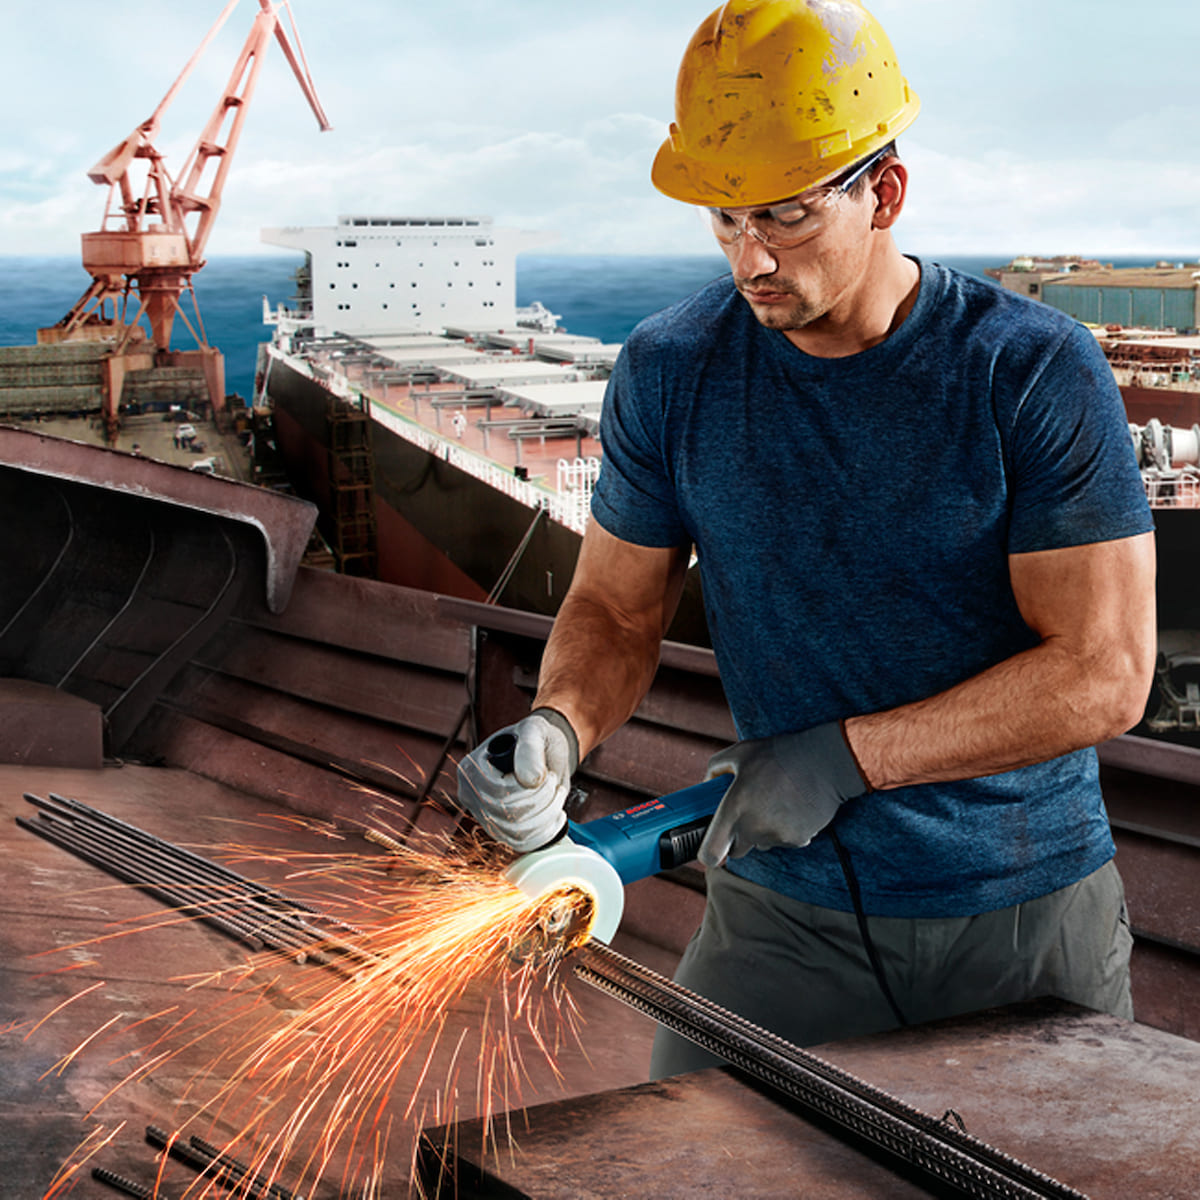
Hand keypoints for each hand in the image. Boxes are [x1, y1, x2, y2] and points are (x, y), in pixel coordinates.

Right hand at [456, 709, 578, 851]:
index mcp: (470, 769)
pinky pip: (521, 844)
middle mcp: (470, 795)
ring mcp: (483, 815)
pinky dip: (544, 832)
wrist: (545, 750)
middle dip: (541, 801)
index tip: (548, 775)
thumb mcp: (535, 730)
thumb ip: (530, 749)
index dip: (529, 791)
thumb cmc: (537, 736)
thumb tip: (531, 780)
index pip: (498, 794)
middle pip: (507, 817)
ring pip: (515, 834)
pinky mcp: (500, 829)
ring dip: (546, 816)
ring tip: (555, 794)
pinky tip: (557, 815)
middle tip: (554, 782)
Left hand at [698, 721, 868, 866]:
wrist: (823, 762)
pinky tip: (791, 807)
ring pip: (761, 844)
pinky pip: (783, 840)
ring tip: (773, 802)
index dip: (708, 853)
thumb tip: (706, 784)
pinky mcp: (798, 840)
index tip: (713, 845)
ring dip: (762, 831)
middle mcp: (753, 829)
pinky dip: (784, 829)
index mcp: (734, 810)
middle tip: (746, 813)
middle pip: (737, 851)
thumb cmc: (778, 755)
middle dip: (736, 838)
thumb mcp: (739, 752)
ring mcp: (777, 837)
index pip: (711, 854)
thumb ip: (715, 768)